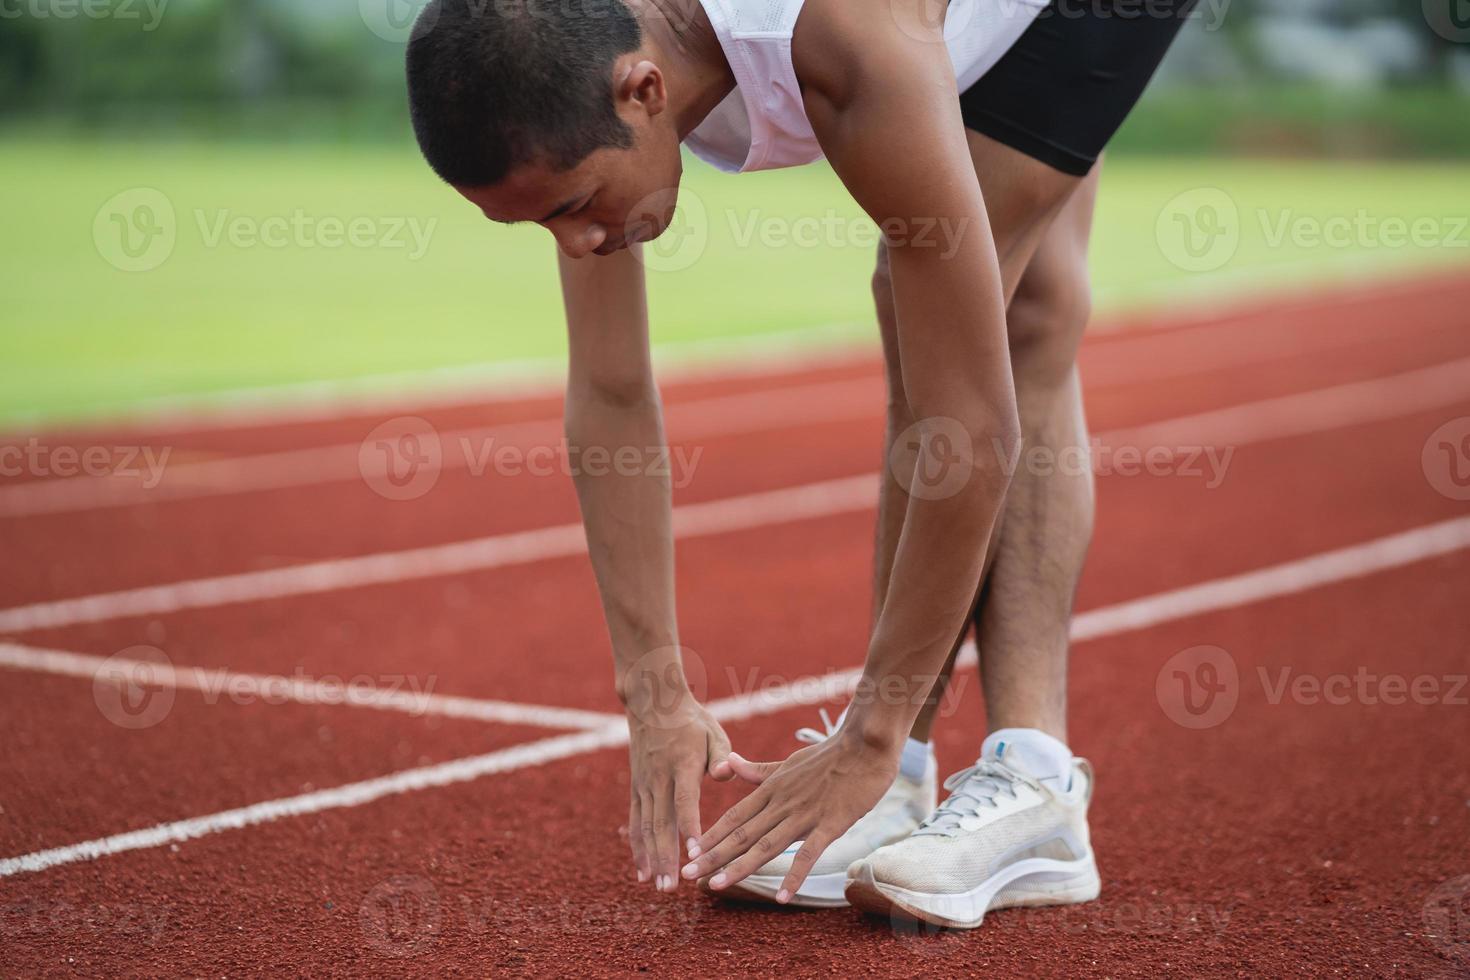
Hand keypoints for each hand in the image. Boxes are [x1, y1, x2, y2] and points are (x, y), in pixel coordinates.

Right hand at [624, 688, 732, 893]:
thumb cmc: (691, 720)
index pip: (685, 799)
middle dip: (666, 856)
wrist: (652, 703)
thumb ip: (721, 755)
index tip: (696, 852)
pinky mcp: (636, 789)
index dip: (690, 826)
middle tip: (673, 886)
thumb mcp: (712, 731)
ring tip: (659, 885)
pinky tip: (642, 872)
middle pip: (661, 821)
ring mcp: (644, 784)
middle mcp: (659, 777)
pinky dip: (637, 848)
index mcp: (683, 764)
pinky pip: (635, 822)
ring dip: (651, 858)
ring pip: (645, 827)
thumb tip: (728, 772)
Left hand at [679, 727, 898, 901]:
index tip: (690, 851)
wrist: (865, 744)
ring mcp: (804, 814)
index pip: (734, 816)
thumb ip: (758, 769)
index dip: (711, 834)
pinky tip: (782, 897)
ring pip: (766, 844)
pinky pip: (809, 853)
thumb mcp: (788, 762)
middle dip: (713, 855)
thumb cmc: (830, 754)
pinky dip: (794, 875)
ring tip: (715, 885)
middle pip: (742, 833)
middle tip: (687, 874)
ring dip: (740, 867)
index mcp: (772, 789)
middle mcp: (782, 802)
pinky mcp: (830, 823)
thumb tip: (728, 762)